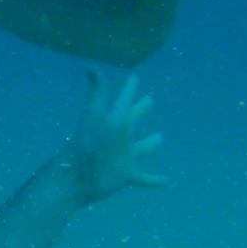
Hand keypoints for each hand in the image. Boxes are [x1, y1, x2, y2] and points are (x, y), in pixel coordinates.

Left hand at [67, 71, 167, 203]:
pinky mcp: (126, 175)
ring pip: (140, 148)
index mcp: (115, 120)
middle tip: (149, 100)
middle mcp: (120, 136)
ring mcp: (124, 156)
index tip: (134, 78)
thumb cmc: (88, 143)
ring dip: (150, 144)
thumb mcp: (96, 114)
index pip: (124, 100)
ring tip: (160, 138)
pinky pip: (144, 178)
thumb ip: (98, 92)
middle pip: (132, 119)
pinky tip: (168, 180)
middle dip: (140, 110)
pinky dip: (155, 180)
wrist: (78, 175)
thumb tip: (91, 67)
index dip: (129, 89)